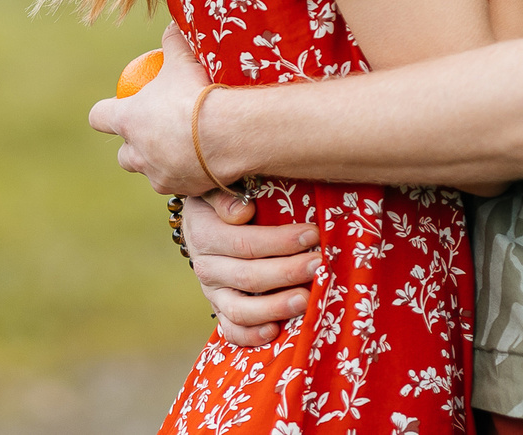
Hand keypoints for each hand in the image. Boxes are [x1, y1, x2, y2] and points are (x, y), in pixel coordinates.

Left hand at [87, 28, 214, 193]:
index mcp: (128, 120)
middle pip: (125, 155)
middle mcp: (138, 152)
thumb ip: (173, 41)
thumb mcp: (182, 58)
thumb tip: (172, 23)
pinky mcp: (184, 190)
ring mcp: (159, 174)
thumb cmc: (197, 94)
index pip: (98, 117)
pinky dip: (192, 175)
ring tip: (187, 150)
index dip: (105, 112)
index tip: (117, 107)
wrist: (228, 134)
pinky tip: (208, 164)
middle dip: (136, 147)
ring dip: (163, 163)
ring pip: (153, 173)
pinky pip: (183, 184)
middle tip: (156, 133)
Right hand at [186, 186, 320, 345]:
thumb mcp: (218, 186)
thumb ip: (226, 195)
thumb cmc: (223, 199)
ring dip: (275, 307)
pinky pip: (232, 331)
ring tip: (306, 300)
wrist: (203, 221)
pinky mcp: (220, 310)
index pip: (245, 242)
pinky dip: (251, 336)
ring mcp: (212, 292)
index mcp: (204, 233)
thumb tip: (242, 212)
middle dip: (288, 272)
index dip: (280, 241)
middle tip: (319, 265)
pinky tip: (275, 331)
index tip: (313, 234)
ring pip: (240, 310)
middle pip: (248, 277)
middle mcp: (205, 266)